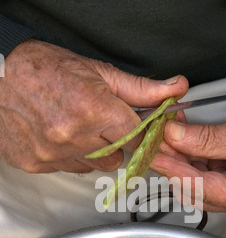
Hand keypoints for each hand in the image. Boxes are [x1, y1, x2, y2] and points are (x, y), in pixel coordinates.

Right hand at [0, 39, 187, 172]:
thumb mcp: (95, 70)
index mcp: (94, 109)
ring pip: (95, 166)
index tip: (136, 127)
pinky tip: (59, 135)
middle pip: (119, 156)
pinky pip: (70, 168)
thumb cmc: (40, 69)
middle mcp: (74, 136)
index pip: (138, 138)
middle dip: (116, 140)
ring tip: (76, 126)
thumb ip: (139, 88)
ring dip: (94, 151)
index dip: (140, 132)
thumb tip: (175, 89)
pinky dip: (70, 156)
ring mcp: (54, 154)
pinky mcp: (38, 165)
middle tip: (100, 121)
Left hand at [151, 100, 225, 219]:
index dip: (171, 167)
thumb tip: (174, 136)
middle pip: (192, 185)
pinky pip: (205, 169)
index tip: (153, 152)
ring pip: (195, 177)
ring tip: (166, 135)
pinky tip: (182, 137)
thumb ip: (206, 139)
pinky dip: (192, 153)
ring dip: (180, 156)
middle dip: (172, 162)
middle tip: (154, 141)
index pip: (197, 186)